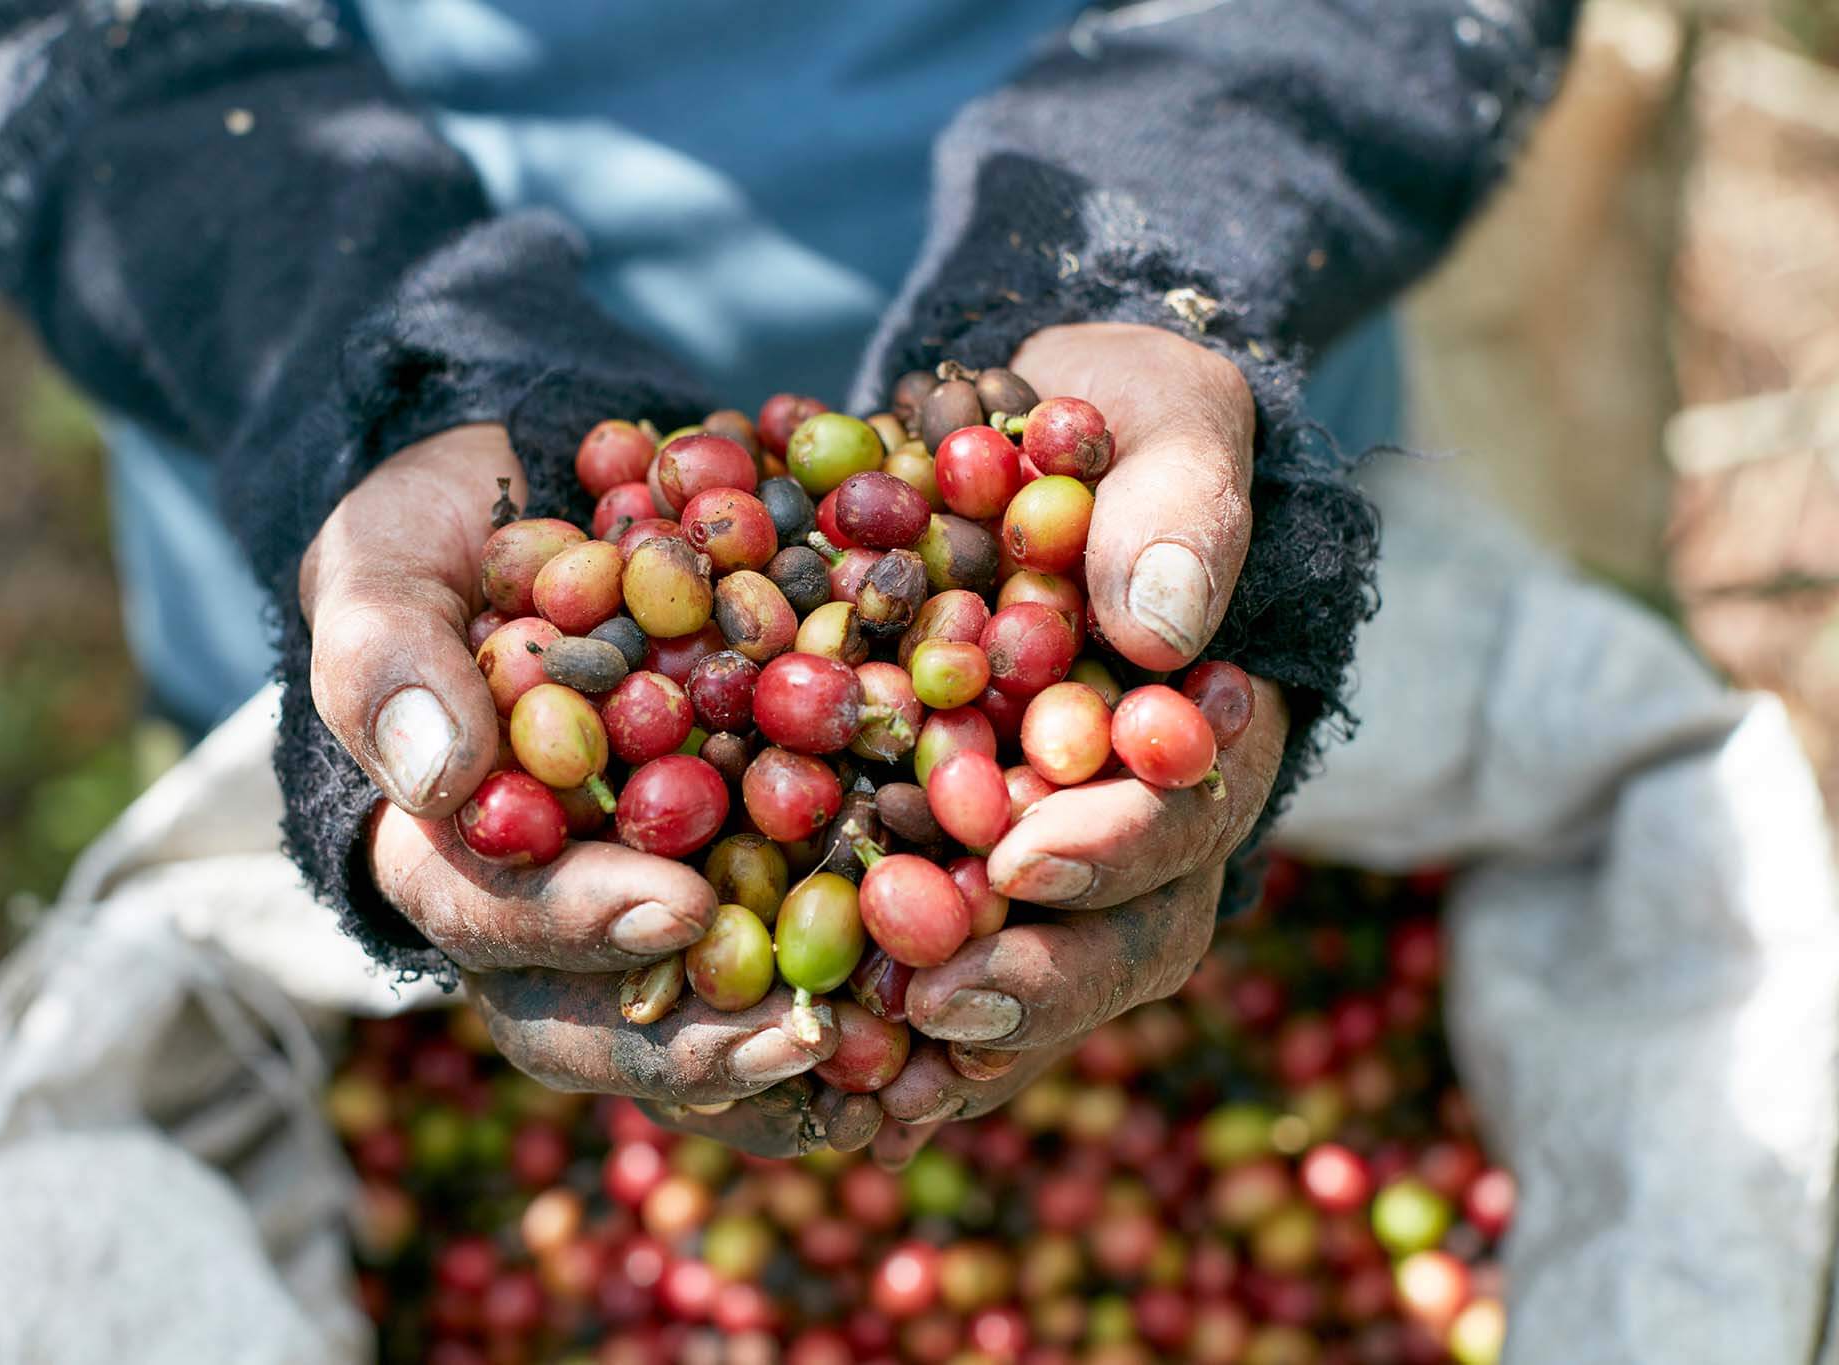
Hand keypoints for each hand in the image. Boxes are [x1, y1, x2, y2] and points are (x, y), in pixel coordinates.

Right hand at [301, 428, 852, 1152]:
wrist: (543, 495)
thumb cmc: (439, 536)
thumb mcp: (383, 565)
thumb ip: (387, 657)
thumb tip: (442, 778)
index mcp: (449, 852)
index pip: (495, 915)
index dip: (580, 924)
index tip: (675, 906)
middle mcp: (548, 906)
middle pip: (605, 1016)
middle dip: (699, 1036)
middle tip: (799, 1034)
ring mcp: (646, 897)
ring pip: (702, 1015)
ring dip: (791, 1044)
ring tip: (890, 1053)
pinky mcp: (739, 868)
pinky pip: (787, 952)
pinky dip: (857, 986)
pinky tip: (940, 1001)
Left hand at [870, 322, 1282, 1155]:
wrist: (1017, 442)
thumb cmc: (1111, 422)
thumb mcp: (1165, 417)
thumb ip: (1181, 501)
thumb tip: (1161, 624)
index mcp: (1211, 731)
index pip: (1189, 815)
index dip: (1118, 849)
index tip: (1024, 857)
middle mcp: (1146, 822)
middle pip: (1129, 936)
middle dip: (1041, 973)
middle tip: (940, 995)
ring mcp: (1058, 858)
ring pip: (1043, 977)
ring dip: (966, 1027)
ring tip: (877, 1060)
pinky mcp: (965, 866)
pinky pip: (950, 970)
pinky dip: (898, 1023)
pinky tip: (827, 1056)